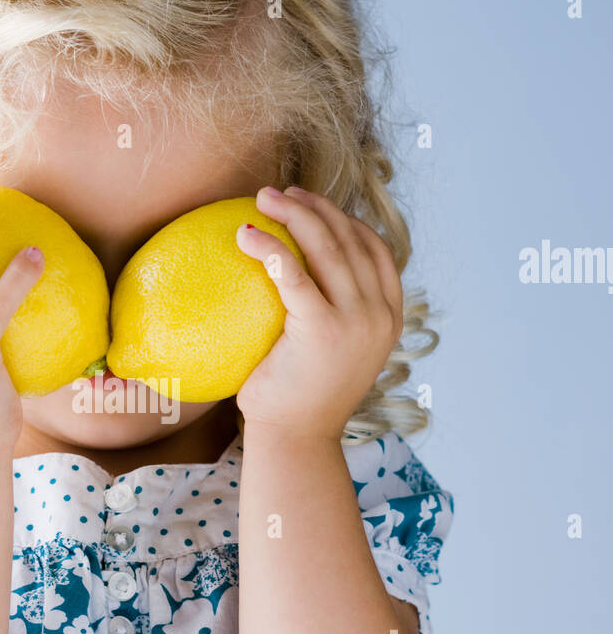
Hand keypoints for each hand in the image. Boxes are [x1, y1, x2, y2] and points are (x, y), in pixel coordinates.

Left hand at [234, 185, 403, 439]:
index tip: (313, 205)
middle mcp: (379, 315)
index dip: (347, 219)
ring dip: (293, 214)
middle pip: (350, 239)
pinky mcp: (323, 329)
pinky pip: (294, 276)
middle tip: (278, 193)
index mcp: (389, 318)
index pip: (377, 251)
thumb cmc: (300, 398)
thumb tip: (301, 280)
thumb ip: (333, 316)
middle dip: (314, 206)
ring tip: (260, 199)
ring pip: (327, 248)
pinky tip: (244, 235)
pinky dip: (270, 248)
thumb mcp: (332, 352)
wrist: (296, 441)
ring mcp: (357, 322)